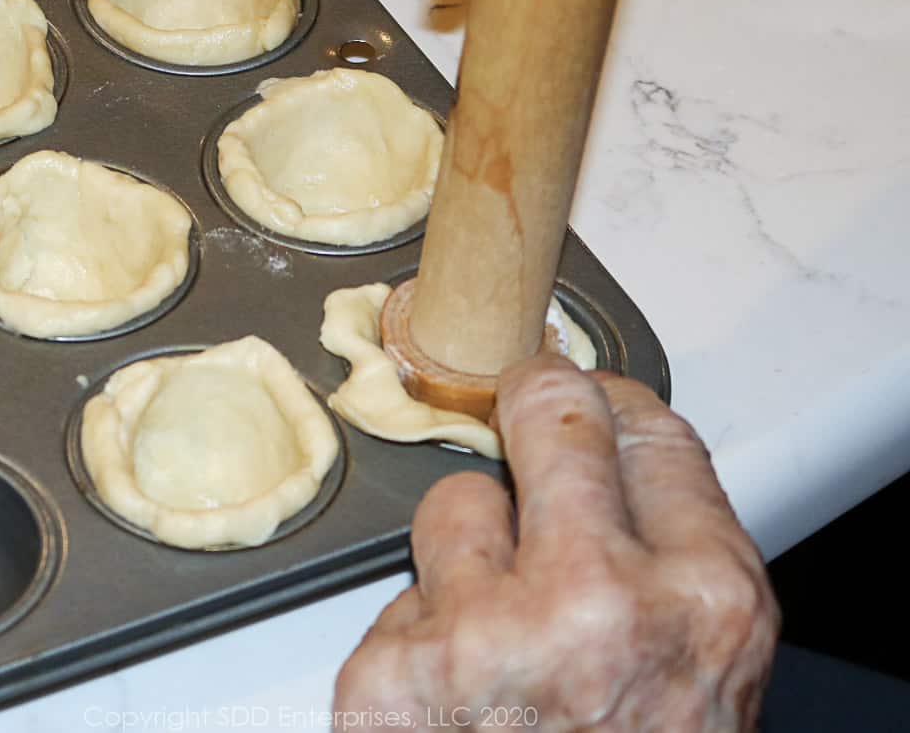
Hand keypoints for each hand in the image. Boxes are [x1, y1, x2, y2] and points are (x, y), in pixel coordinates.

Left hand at [334, 354, 778, 731]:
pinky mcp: (392, 676)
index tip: (592, 400)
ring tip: (497, 629)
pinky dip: (421, 635)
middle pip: (550, 410)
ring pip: (456, 498)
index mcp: (705, 602)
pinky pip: (400, 592)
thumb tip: (619, 451)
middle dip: (533, 401)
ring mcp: (486, 636)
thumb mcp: (706, 677)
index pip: (654, 430)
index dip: (615, 406)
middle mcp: (598, 603)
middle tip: (523, 405)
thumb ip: (673, 563)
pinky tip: (454, 697)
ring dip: (469, 548)